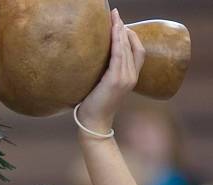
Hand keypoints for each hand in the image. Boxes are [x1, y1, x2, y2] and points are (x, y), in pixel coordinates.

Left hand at [77, 9, 145, 133]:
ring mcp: (125, 79)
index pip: (137, 51)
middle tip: (115, 14)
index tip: (122, 24)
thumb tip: (94, 60)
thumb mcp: (104, 87)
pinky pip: (118, 55)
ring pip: (126, 48)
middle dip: (124, 28)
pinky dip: (116, 41)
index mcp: (131, 78)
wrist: (94, 124)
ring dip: (120, 30)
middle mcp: (131, 77)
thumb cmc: (94, 107)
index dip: (132, 36)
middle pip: (132, 45)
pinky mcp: (115, 80)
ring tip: (114, 18)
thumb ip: (105, 74)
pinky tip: (113, 30)